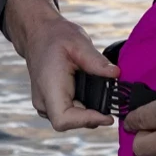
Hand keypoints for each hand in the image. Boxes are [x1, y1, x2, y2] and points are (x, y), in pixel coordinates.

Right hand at [5, 0, 118, 130]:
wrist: (39, 33)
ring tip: (106, 100)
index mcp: (49, 87)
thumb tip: (116, 73)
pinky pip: (69, 113)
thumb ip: (96, 61)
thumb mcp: (79, 43)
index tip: (108, 116)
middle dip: (92, 117)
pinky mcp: (51, 101)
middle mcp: (43, 100)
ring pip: (69, 120)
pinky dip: (84, 109)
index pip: (63, 119)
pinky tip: (96, 97)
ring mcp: (45, 102)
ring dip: (89, 114)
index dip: (86, 121)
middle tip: (114, 107)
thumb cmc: (56, 36)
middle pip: (69, 123)